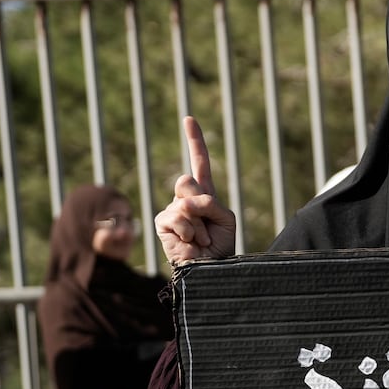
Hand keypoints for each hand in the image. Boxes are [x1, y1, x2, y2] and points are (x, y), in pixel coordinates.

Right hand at [155, 116, 235, 263]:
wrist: (209, 269)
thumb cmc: (219, 246)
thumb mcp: (226, 219)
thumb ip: (211, 203)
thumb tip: (187, 202)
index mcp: (204, 195)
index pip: (200, 164)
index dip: (195, 142)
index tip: (189, 119)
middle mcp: (185, 199)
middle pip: (188, 180)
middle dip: (203, 204)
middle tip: (208, 227)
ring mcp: (172, 209)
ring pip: (185, 201)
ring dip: (200, 224)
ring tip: (201, 239)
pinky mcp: (162, 222)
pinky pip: (178, 217)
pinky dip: (190, 232)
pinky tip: (190, 242)